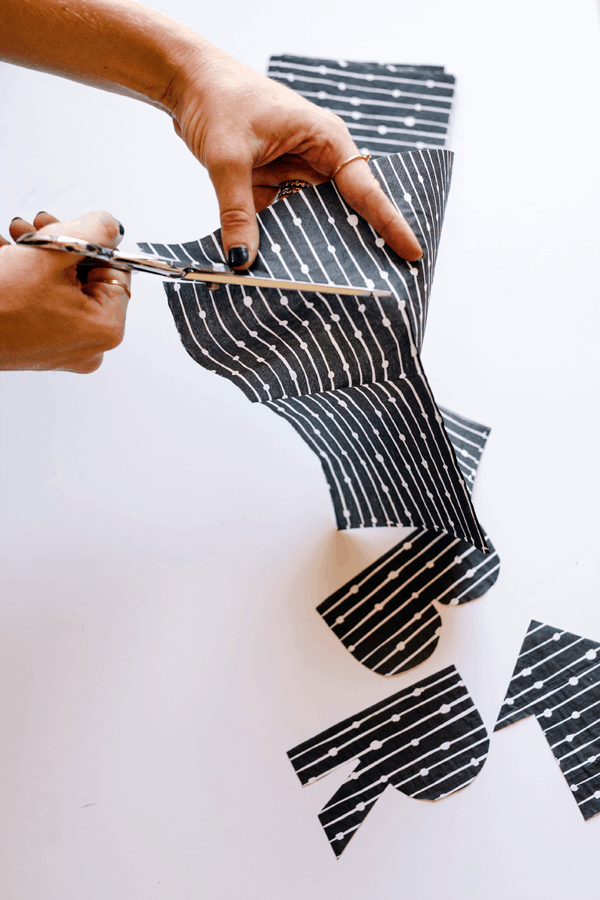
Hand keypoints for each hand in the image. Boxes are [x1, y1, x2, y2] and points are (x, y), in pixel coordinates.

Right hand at [0, 211, 130, 372]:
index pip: (117, 273)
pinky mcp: (40, 346)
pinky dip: (30, 277)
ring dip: (41, 256)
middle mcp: (89, 346)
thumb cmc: (0, 307)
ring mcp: (64, 349)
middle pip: (87, 279)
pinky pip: (46, 303)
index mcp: (105, 329)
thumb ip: (94, 231)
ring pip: (63, 287)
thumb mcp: (53, 252)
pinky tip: (10, 256)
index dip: (95, 243)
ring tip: (19, 237)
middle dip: (61, 246)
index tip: (74, 228)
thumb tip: (109, 224)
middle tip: (39, 228)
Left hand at [165, 52, 422, 268]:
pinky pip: (284, 222)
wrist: (188, 82)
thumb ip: (237, 212)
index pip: (365, 188)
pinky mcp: (274, 185)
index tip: (411, 252)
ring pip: (313, 221)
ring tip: (325, 287)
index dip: (389, 223)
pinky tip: (278, 270)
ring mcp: (295, 174)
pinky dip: (280, 243)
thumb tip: (241, 260)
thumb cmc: (218, 99)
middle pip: (345, 210)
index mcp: (324, 139)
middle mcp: (317, 158)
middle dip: (354, 245)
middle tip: (374, 284)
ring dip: (311, 249)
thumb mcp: (228, 158)